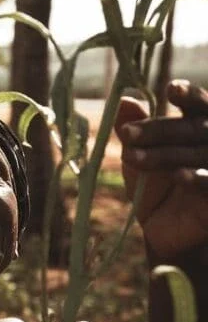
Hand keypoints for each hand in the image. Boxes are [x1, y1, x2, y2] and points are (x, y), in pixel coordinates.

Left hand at [116, 80, 207, 259]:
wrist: (164, 232)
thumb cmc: (155, 187)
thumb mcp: (139, 156)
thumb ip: (134, 128)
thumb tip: (122, 98)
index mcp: (199, 128)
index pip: (200, 105)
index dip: (190, 95)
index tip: (171, 89)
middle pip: (195, 129)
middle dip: (159, 130)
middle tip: (126, 133)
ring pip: (201, 153)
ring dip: (167, 154)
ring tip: (132, 157)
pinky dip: (199, 178)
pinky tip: (180, 176)